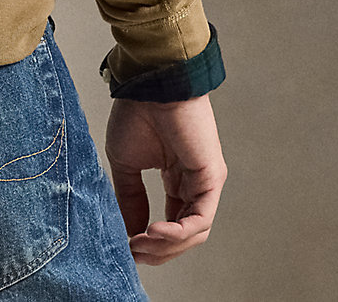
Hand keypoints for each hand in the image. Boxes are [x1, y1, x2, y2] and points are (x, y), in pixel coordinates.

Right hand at [105, 91, 227, 265]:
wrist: (148, 85)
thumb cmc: (137, 113)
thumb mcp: (125, 164)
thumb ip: (130, 199)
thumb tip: (130, 233)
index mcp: (176, 179)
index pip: (171, 224)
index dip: (150, 242)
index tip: (127, 247)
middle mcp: (194, 184)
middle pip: (184, 234)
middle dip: (158, 250)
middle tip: (134, 252)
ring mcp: (206, 183)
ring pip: (194, 232)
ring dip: (166, 245)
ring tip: (140, 243)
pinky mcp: (212, 179)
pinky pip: (201, 218)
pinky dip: (178, 232)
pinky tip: (154, 231)